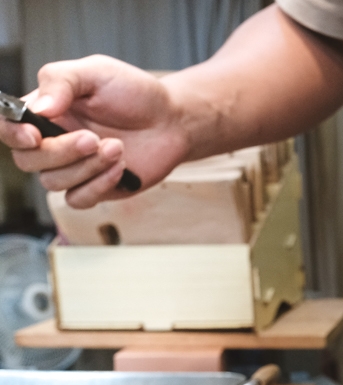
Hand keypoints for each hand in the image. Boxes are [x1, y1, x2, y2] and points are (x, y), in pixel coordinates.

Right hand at [0, 55, 188, 207]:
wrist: (172, 120)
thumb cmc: (134, 93)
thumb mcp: (96, 72)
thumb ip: (60, 82)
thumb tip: (37, 108)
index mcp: (44, 111)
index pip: (7, 126)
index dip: (10, 133)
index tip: (33, 134)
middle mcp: (52, 141)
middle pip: (28, 160)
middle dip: (60, 151)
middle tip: (93, 138)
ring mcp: (73, 167)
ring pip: (53, 182)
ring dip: (86, 167)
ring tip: (117, 146)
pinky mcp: (95, 188)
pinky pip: (78, 199)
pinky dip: (98, 185)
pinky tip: (120, 166)